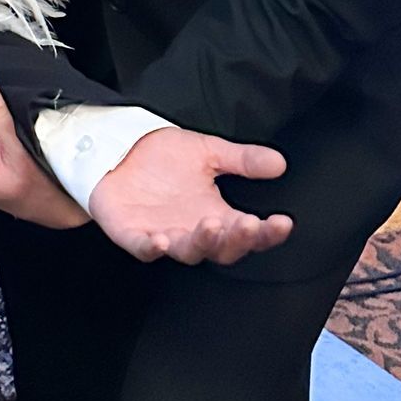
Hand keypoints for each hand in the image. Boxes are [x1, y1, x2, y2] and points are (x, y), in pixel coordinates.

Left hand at [87, 127, 292, 265]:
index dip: (268, 233)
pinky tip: (161, 241)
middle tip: (249, 225)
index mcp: (216, 215)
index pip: (249, 232)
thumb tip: (279, 162)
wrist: (117, 149)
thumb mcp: (207, 151)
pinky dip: (153, 248)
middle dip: (238, 239)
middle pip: (223, 249)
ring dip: (202, 242)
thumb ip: (242, 160)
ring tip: (211, 225)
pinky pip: (144, 248)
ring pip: (188, 251)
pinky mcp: (133, 235)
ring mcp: (164, 236)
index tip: (283, 222)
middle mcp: (193, 231)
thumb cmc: (162, 157)